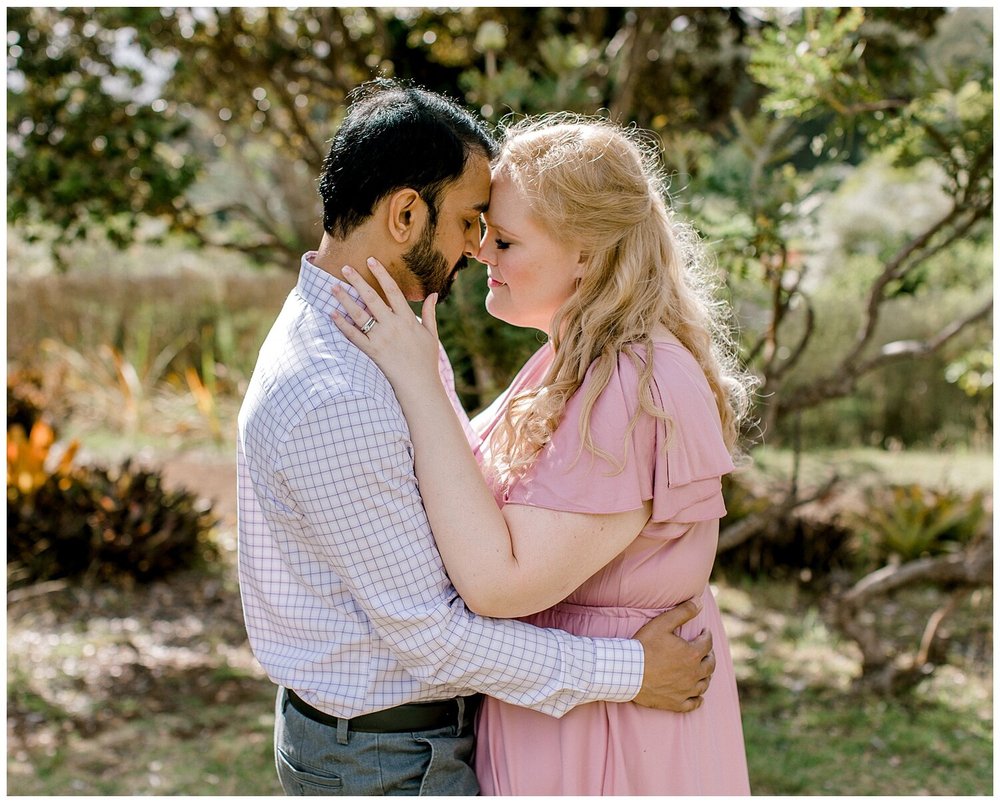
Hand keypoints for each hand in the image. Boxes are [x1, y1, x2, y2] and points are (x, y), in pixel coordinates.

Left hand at [330, 258, 442, 398]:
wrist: (419, 384)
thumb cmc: (426, 358)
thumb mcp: (431, 333)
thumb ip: (429, 312)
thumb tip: (433, 294)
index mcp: (407, 319)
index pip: (392, 290)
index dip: (381, 274)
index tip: (371, 261)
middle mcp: (392, 326)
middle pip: (371, 298)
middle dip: (357, 281)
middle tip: (344, 267)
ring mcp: (381, 339)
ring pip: (359, 315)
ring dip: (345, 300)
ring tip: (333, 287)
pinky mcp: (372, 351)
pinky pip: (354, 336)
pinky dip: (342, 325)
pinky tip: (333, 314)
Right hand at [631, 598, 714, 712]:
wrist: (628, 672)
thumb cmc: (644, 646)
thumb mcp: (662, 623)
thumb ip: (683, 612)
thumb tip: (700, 603)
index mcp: (692, 654)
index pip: (707, 643)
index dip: (707, 635)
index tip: (704, 632)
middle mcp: (693, 674)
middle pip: (710, 665)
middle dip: (709, 655)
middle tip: (706, 650)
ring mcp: (686, 690)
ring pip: (704, 684)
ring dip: (706, 675)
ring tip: (703, 670)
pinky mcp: (676, 703)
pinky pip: (693, 703)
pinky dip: (698, 699)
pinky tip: (698, 696)